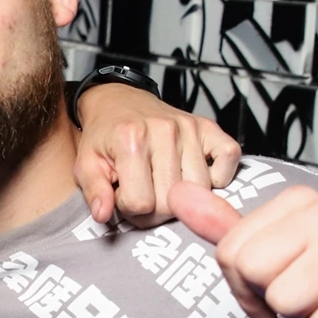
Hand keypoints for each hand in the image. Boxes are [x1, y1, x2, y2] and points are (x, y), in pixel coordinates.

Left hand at [74, 88, 241, 226]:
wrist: (118, 102)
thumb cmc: (104, 137)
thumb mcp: (87, 163)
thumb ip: (94, 191)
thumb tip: (104, 215)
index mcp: (131, 139)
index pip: (141, 203)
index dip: (130, 208)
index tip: (124, 195)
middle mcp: (164, 130)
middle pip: (173, 201)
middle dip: (155, 209)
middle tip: (144, 193)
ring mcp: (189, 128)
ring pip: (201, 189)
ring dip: (184, 196)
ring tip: (163, 185)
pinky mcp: (208, 127)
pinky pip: (230, 157)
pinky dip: (220, 174)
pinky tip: (198, 174)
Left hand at [171, 182, 317, 317]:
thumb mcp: (274, 251)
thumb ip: (224, 227)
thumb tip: (176, 193)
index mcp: (300, 200)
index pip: (232, 252)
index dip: (244, 286)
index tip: (272, 289)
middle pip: (254, 272)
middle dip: (273, 299)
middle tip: (306, 297)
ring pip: (286, 300)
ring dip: (305, 316)